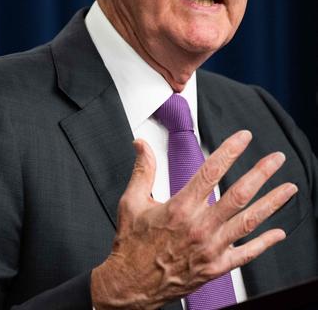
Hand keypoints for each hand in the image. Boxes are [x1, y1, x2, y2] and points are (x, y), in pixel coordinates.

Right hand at [90, 130, 297, 309]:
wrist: (133, 283)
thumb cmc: (132, 245)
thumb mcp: (132, 202)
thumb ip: (143, 171)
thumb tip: (141, 145)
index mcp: (180, 208)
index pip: (210, 172)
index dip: (229, 151)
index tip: (242, 138)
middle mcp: (199, 227)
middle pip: (238, 194)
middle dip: (261, 173)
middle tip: (275, 159)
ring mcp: (211, 248)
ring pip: (249, 221)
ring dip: (272, 202)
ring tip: (288, 188)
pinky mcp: (216, 267)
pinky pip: (247, 254)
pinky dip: (265, 243)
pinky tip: (278, 232)